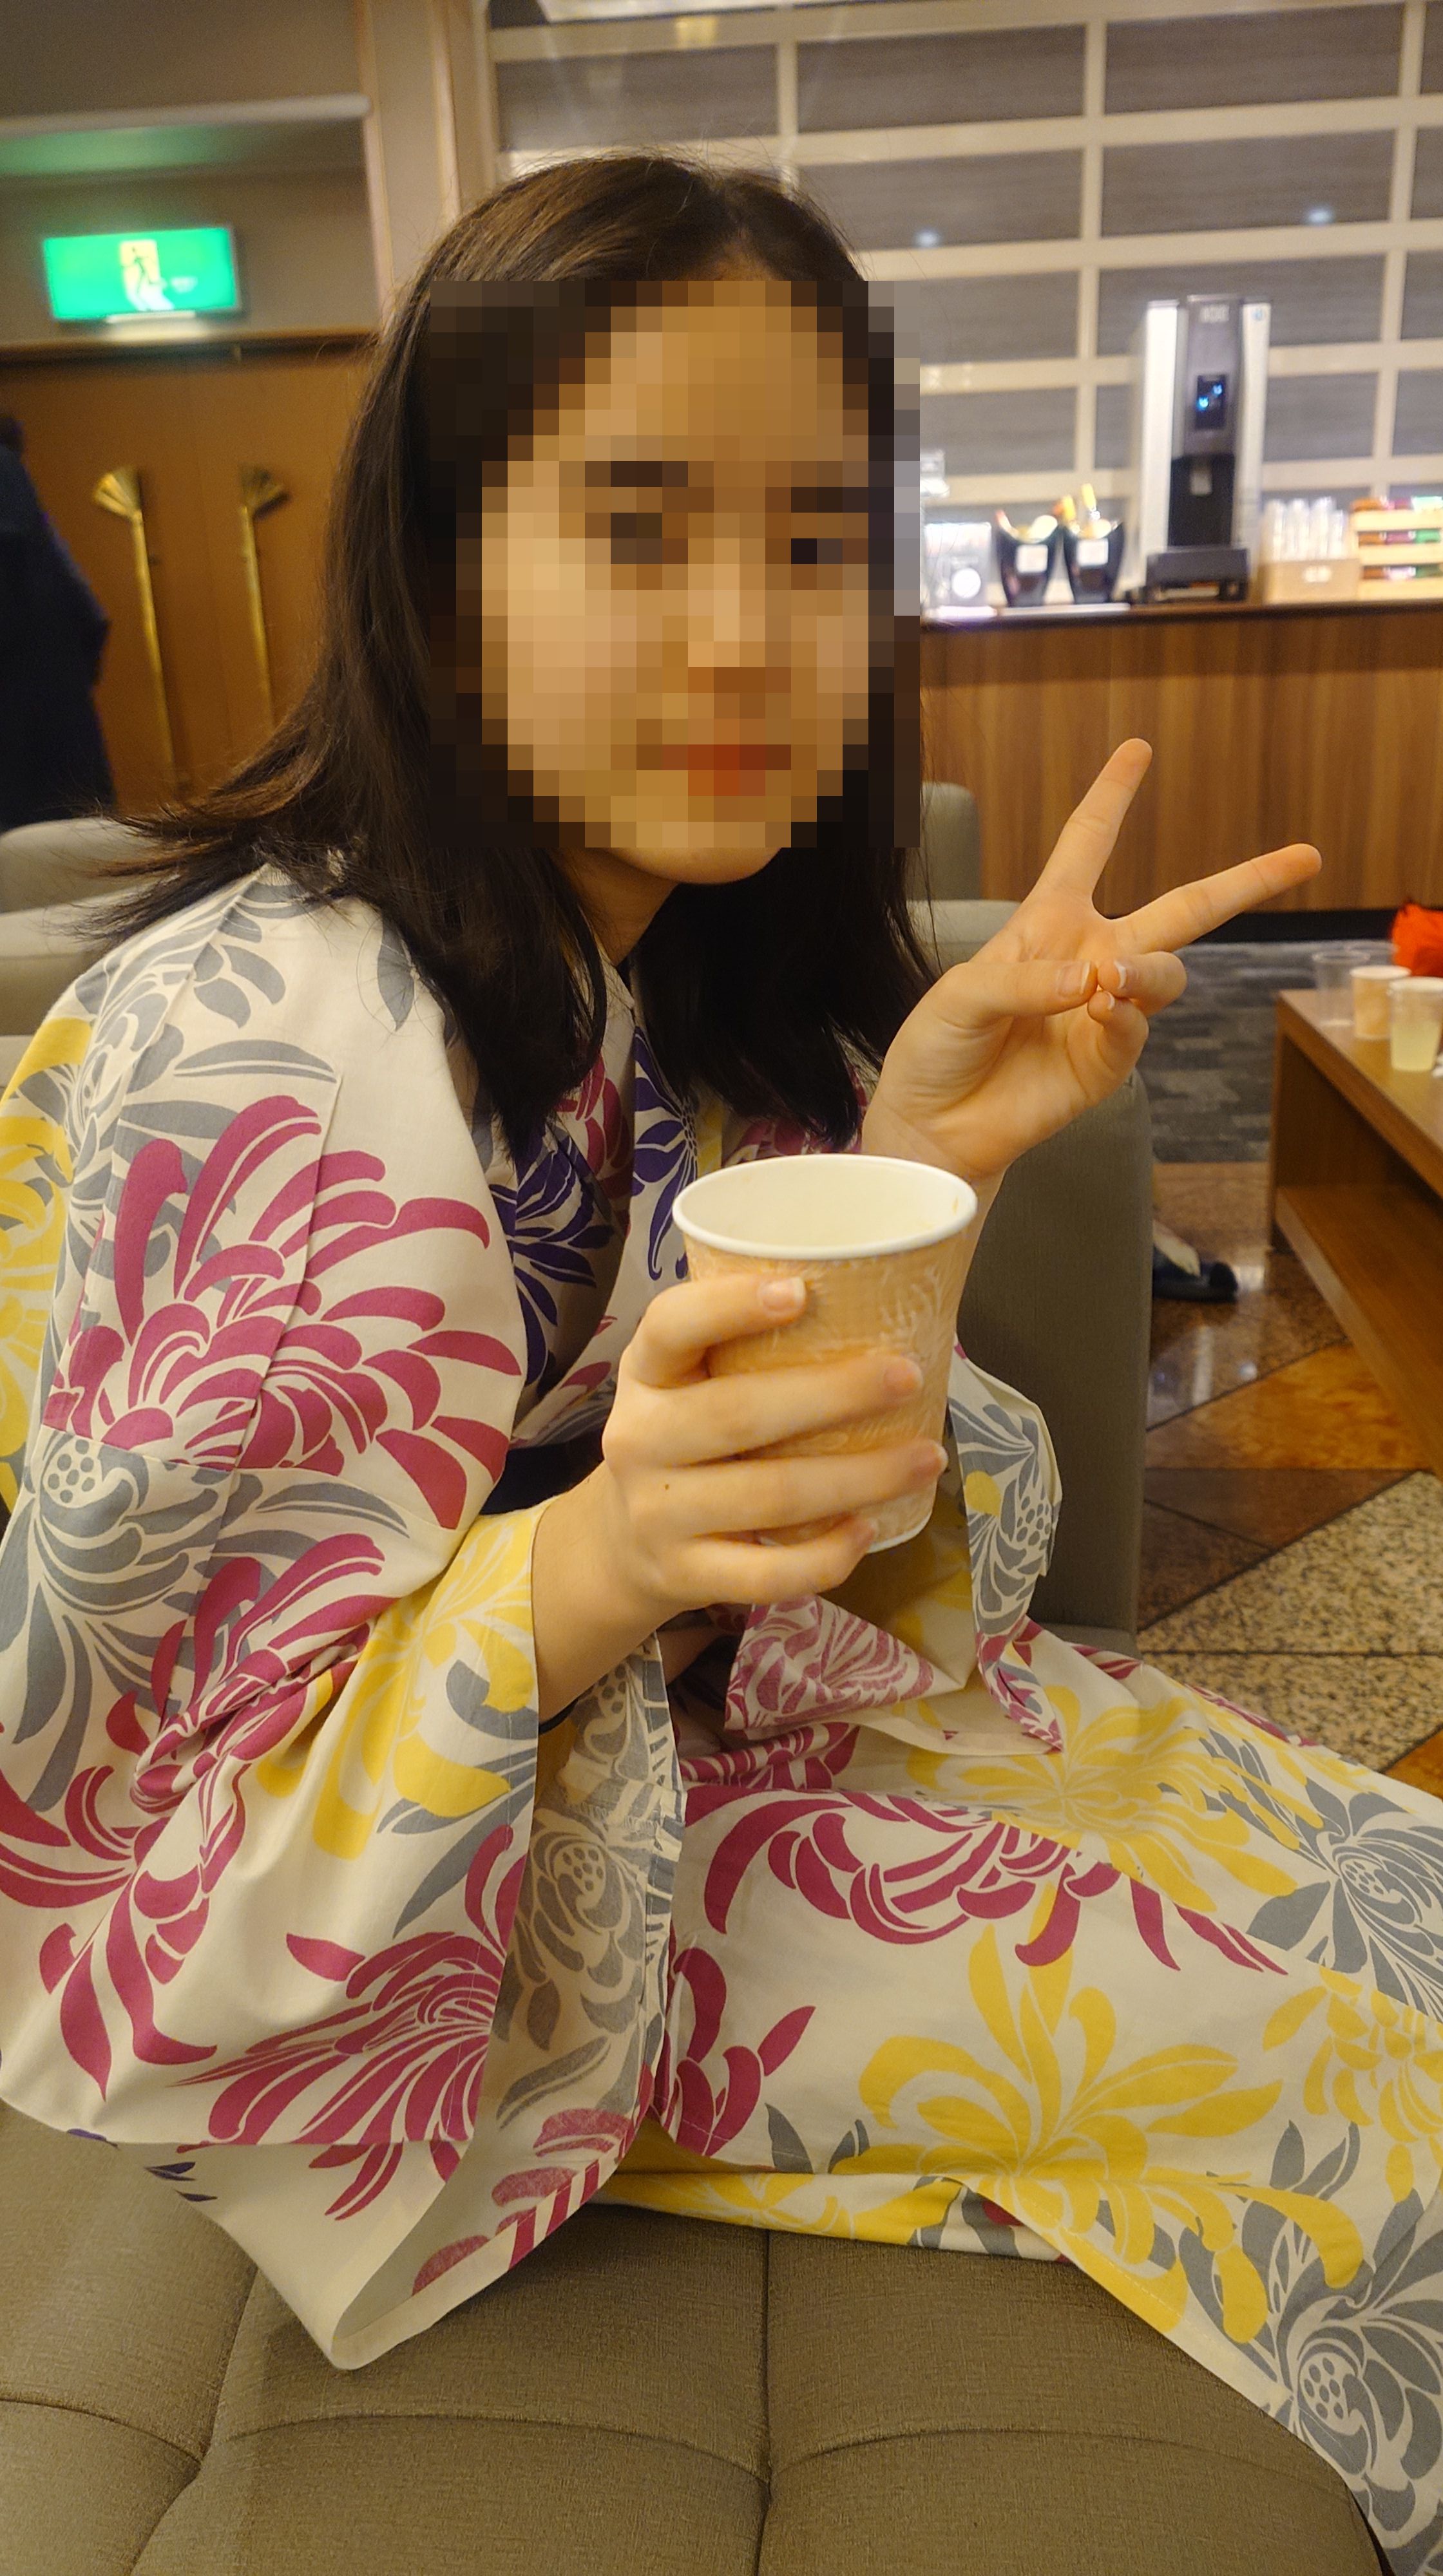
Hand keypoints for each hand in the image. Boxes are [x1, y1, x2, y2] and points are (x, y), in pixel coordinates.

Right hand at [594, 1270, 946, 1618]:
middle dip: (833, 1395)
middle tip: (908, 1377)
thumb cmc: (682, 1440)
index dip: (729, 1306)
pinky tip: (868, 1529)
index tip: (801, 1291)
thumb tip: (871, 1303)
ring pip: (769, 1496)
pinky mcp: (684, 1574)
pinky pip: (765, 1573)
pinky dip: (825, 1555)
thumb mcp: (684, 1383)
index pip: (669, 1326)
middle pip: (738, 1414)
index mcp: (646, 1374)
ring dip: (859, 1477)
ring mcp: (658, 1514)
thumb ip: (738, 1350)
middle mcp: (641, 1439)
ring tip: (926, 1457)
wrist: (619, 1543)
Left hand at [864, 740, 1320, 1183]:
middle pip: (1184, 907)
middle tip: (1307, 855)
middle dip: (1248, 881)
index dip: (1112, 796)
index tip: (1137, 749)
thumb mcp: (964, 993)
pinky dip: (1125, 1016)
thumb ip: (1029, 979)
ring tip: (1111, 983)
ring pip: (1167, 972)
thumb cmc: (940, 1044)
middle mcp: (1091, 956)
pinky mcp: (1108, 1061)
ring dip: (1150, 971)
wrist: (936, 1121)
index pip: (1087, 843)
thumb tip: (1102, 981)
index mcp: (1049, 919)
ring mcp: (1106, 1010)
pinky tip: (1101, 1011)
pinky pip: (1138, 1028)